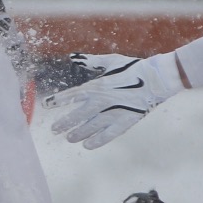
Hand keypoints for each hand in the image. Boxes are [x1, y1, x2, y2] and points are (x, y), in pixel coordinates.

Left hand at [44, 51, 184, 148]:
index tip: (46, 105)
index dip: (57, 101)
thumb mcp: (110, 61)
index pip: (71, 95)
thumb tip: (75, 57)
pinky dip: (96, 141)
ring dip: (77, 134)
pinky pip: (107, 135)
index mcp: (96, 86)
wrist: (156, 79)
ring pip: (89, 128)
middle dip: (63, 123)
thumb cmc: (132, 68)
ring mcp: (112, 113)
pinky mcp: (124, 122)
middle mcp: (100, 101)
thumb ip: (92, 62)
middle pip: (76, 116)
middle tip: (54, 130)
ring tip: (69, 138)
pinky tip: (87, 145)